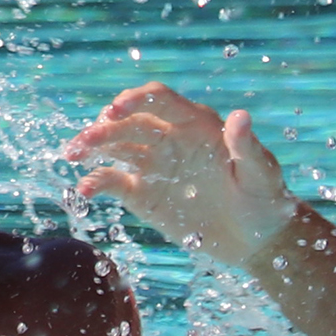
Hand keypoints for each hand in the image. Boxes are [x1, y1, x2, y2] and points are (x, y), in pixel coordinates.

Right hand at [63, 83, 299, 267]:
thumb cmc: (265, 198)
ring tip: (71, 153)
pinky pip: (112, 182)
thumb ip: (247, 147)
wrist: (256, 236)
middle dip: (105, 127)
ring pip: (115, 147)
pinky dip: (95, 184)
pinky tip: (83, 191)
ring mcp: (153, 164)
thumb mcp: (261, 173)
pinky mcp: (143, 193)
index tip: (115, 111)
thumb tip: (240, 117)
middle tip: (85, 139)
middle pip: (130, 123)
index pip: (159, 100)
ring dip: (91, 147)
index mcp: (195, 123)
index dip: (135, 100)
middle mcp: (169, 137)